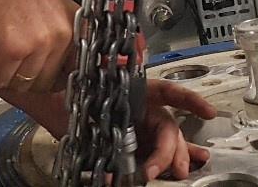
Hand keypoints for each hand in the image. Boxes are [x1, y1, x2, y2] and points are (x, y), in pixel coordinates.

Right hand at [0, 0, 76, 92]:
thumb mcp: (47, 4)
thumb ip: (54, 32)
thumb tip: (50, 65)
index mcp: (72, 23)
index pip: (71, 70)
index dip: (49, 77)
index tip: (37, 79)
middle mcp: (60, 35)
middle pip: (43, 81)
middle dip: (21, 77)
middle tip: (6, 64)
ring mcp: (37, 44)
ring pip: (20, 83)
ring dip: (2, 75)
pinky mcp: (11, 51)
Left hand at [0, 78, 216, 181]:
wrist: (51, 102)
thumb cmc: (70, 88)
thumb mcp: (82, 83)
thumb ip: (95, 90)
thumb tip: (106, 108)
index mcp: (135, 90)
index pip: (167, 91)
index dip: (189, 100)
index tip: (207, 112)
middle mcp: (141, 110)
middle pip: (167, 128)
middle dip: (171, 149)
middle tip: (160, 168)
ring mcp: (138, 129)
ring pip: (165, 144)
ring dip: (173, 160)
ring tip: (176, 173)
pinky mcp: (130, 145)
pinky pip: (150, 157)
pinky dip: (163, 166)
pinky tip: (174, 173)